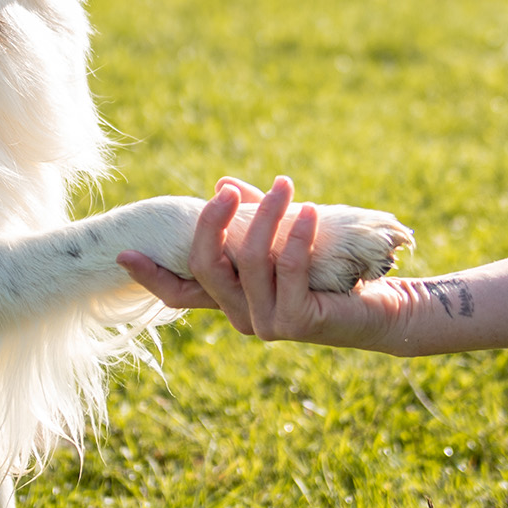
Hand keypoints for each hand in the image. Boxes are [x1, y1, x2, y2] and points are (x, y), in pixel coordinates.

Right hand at [117, 176, 416, 351]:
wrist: (383, 307)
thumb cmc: (331, 270)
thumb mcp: (285, 236)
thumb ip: (251, 218)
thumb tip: (222, 183)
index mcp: (230, 299)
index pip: (178, 292)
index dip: (150, 276)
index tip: (124, 252)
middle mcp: (240, 316)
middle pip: (206, 266)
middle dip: (213, 223)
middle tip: (231, 191)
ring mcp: (266, 324)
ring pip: (250, 260)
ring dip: (268, 216)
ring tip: (287, 187)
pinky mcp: (297, 323)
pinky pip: (290, 269)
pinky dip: (298, 235)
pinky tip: (310, 211)